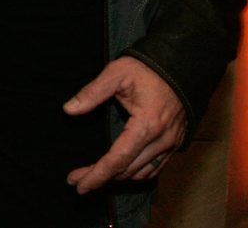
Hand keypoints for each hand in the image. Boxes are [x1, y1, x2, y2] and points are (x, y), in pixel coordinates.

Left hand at [63, 56, 186, 193]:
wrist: (179, 64)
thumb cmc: (145, 68)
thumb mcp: (115, 74)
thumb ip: (92, 93)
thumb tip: (68, 110)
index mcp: (147, 125)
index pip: (117, 159)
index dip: (96, 174)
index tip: (77, 184)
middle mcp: (162, 140)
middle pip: (127, 170)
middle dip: (100, 179)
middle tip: (76, 181)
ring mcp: (171, 144)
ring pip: (142, 173)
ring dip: (117, 179)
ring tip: (94, 177)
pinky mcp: (175, 143)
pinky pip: (155, 168)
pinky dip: (136, 173)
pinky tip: (120, 172)